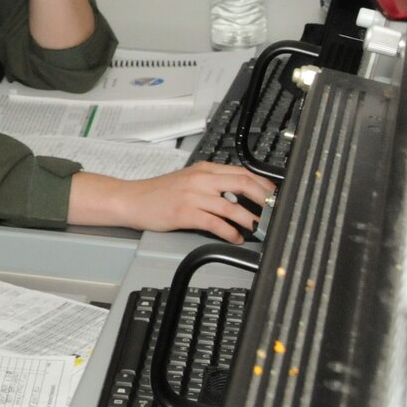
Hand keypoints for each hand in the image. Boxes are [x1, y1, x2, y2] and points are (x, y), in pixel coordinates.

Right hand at [76, 163, 274, 243]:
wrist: (132, 200)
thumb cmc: (159, 193)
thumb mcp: (188, 179)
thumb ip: (213, 183)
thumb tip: (240, 195)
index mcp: (204, 169)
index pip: (242, 172)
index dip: (263, 184)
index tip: (273, 196)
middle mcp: (200, 179)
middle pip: (242, 184)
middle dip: (263, 199)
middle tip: (272, 212)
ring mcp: (193, 196)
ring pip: (232, 206)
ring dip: (250, 219)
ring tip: (257, 228)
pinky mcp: (185, 213)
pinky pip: (215, 223)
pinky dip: (229, 232)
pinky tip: (235, 238)